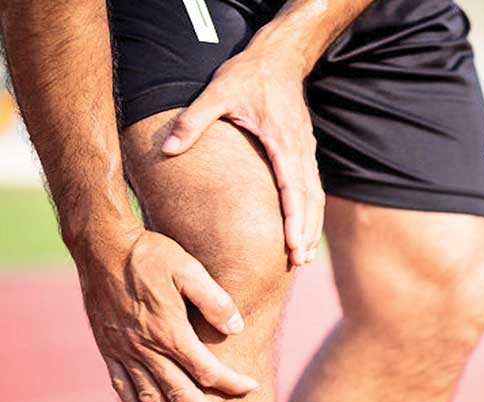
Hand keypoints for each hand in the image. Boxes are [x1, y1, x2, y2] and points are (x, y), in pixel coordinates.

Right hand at [75, 227, 258, 401]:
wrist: (101, 245)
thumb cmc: (150, 253)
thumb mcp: (188, 268)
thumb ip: (213, 299)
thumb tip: (236, 327)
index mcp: (169, 331)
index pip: (207, 370)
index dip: (232, 382)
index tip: (252, 387)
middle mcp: (146, 348)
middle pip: (181, 393)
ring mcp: (124, 350)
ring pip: (151, 397)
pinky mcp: (108, 347)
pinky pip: (121, 386)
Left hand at [160, 42, 323, 266]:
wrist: (280, 57)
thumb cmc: (248, 75)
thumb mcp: (216, 93)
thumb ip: (193, 122)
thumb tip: (168, 150)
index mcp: (282, 142)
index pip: (293, 189)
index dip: (294, 219)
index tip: (293, 244)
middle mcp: (300, 151)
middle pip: (310, 200)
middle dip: (306, 232)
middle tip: (300, 261)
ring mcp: (305, 152)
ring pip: (315, 196)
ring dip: (312, 226)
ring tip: (304, 256)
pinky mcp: (304, 150)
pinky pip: (313, 187)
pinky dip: (311, 211)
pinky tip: (305, 228)